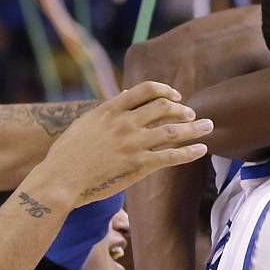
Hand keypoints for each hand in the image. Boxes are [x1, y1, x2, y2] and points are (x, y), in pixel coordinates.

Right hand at [39, 82, 210, 205]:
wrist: (61, 179)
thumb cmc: (67, 153)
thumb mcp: (84, 123)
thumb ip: (107, 108)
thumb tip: (126, 93)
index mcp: (110, 109)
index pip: (145, 90)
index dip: (165, 90)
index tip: (176, 96)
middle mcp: (125, 123)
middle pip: (163, 107)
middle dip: (182, 109)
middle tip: (192, 114)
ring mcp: (133, 144)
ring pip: (172, 130)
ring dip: (194, 127)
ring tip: (208, 126)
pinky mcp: (139, 165)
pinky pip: (171, 156)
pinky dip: (189, 152)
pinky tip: (201, 149)